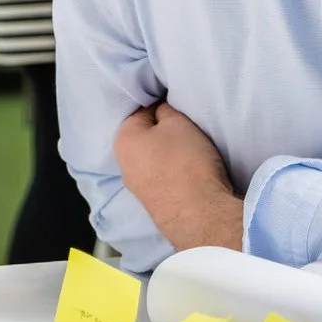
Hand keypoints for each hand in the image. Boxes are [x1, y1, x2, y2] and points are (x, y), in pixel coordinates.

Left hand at [114, 101, 244, 251]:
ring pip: (152, 159)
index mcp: (122, 140)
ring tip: (190, 153)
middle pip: (144, 137)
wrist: (199, 214)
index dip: (162, 107)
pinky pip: (160, 178)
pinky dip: (171, 172)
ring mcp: (136, 187)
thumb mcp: (178, 123)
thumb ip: (165, 111)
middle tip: (186, 131)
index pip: (141, 111)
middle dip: (163, 132)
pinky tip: (186, 173)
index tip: (180, 110)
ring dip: (167, 154)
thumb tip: (159, 112)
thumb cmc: (186, 161)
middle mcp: (122, 164)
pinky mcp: (152, 203)